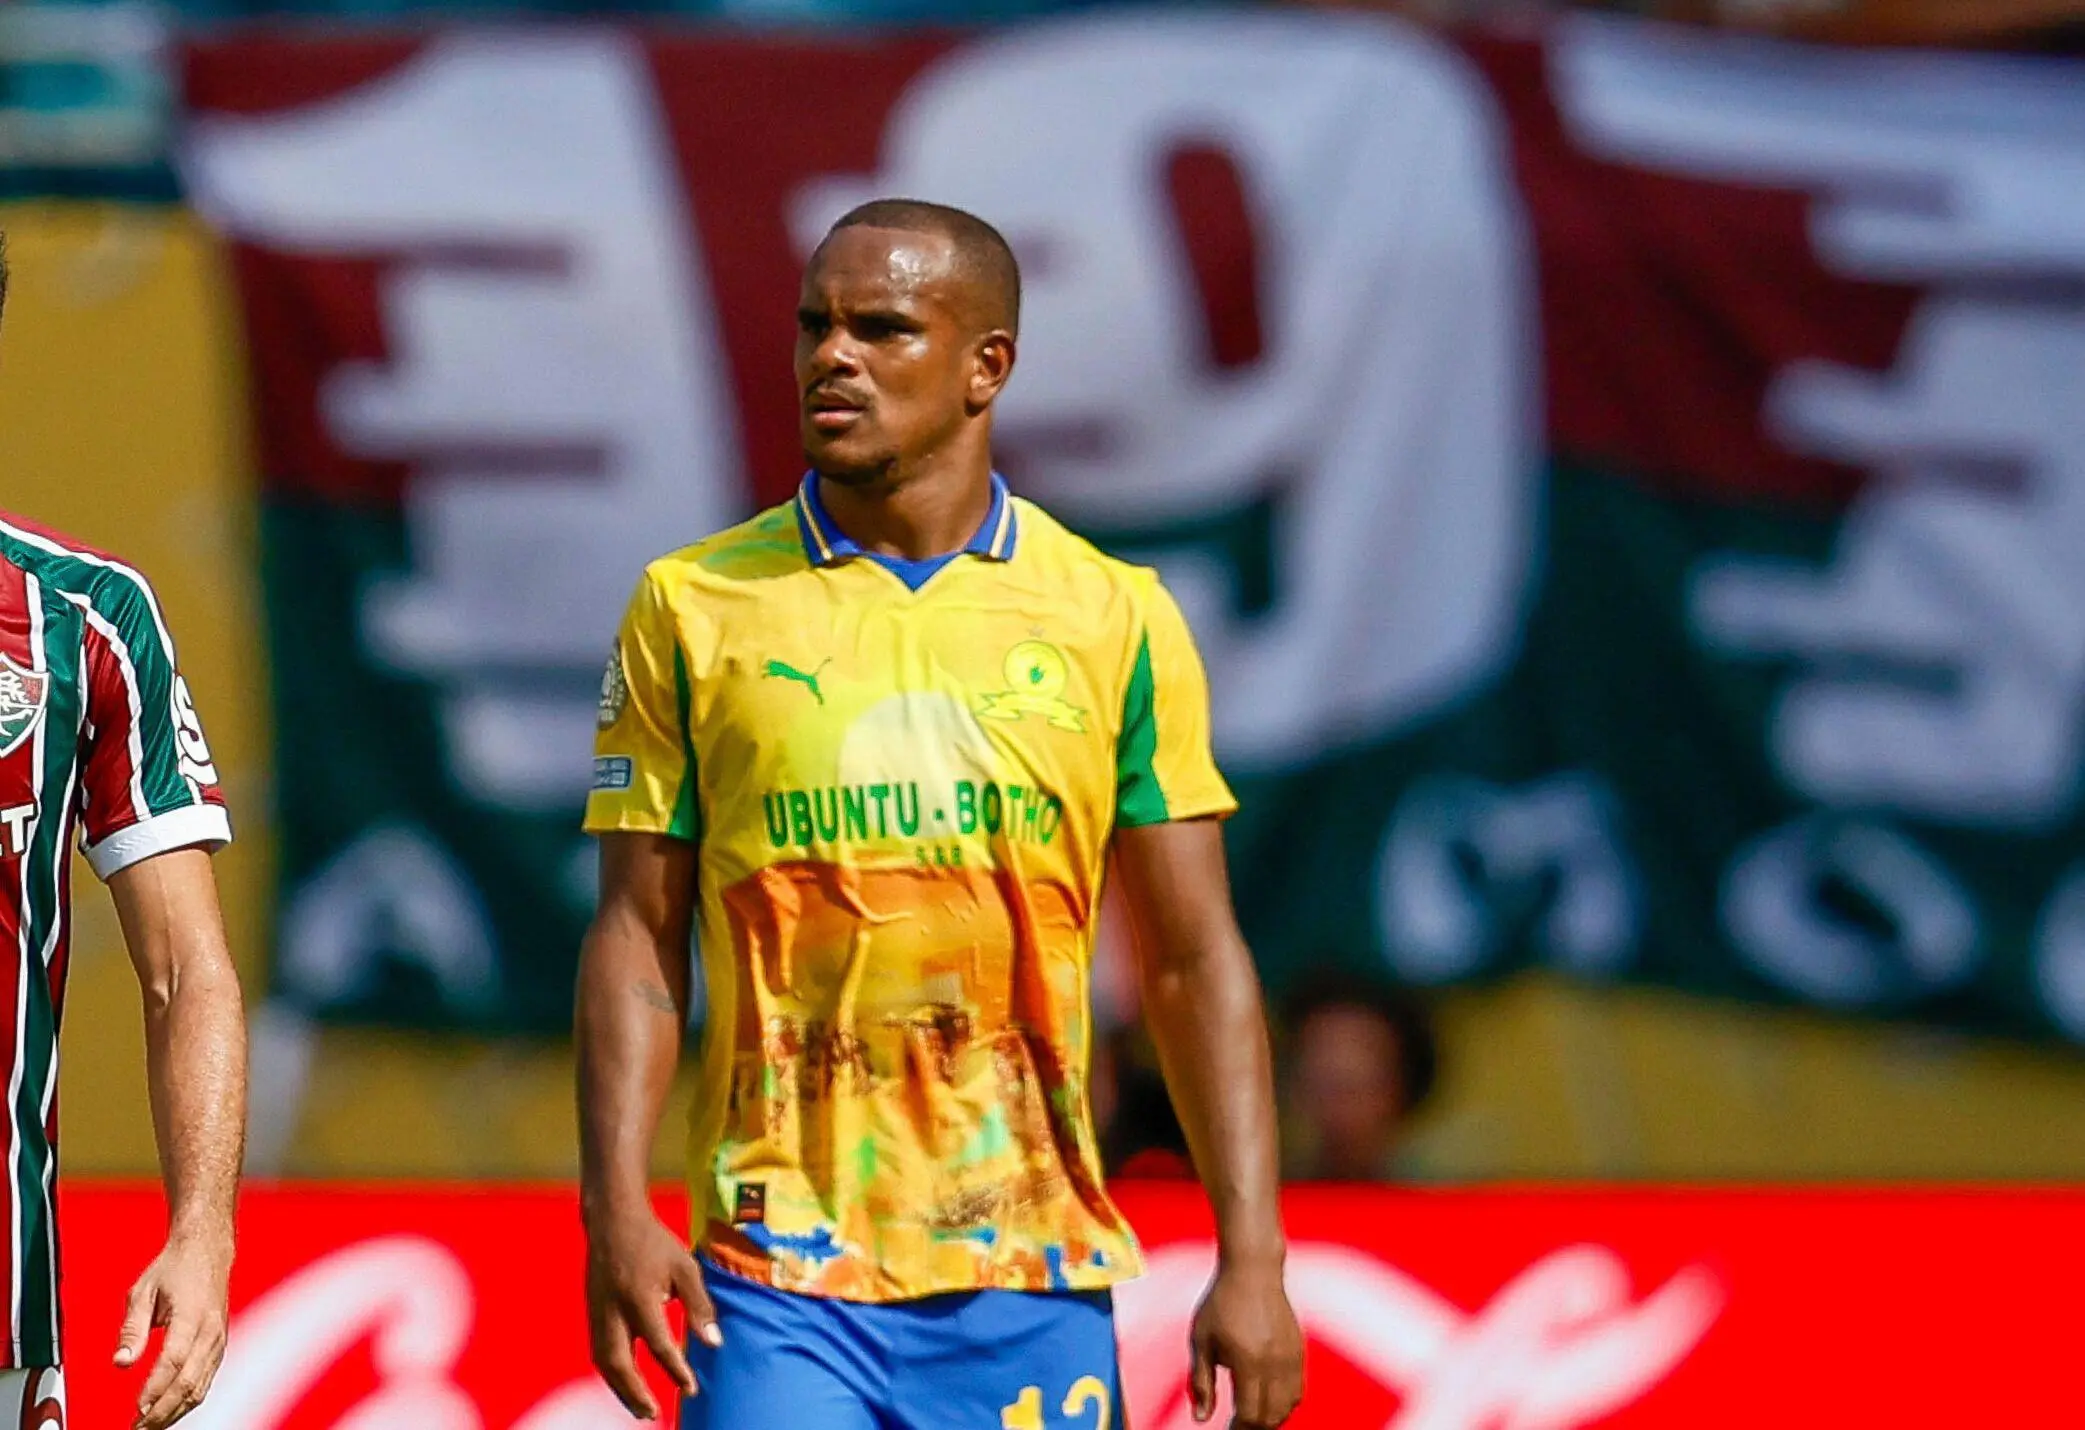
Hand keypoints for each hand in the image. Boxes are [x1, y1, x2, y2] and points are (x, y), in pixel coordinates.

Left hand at [114, 1228, 232, 1429]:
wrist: (207, 1252)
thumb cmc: (175, 1269)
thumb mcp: (142, 1293)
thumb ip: (132, 1330)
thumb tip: (121, 1363)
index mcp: (192, 1316)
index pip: (173, 1361)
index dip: (154, 1389)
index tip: (136, 1409)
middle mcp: (211, 1331)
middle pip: (189, 1382)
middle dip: (163, 1411)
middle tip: (138, 1427)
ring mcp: (219, 1340)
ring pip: (201, 1387)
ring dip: (175, 1411)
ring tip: (150, 1425)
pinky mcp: (219, 1345)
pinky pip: (206, 1380)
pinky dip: (188, 1400)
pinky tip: (170, 1409)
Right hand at [585, 1207, 719, 1419]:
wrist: (612, 1221)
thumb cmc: (654, 1243)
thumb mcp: (684, 1267)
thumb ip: (699, 1305)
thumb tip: (714, 1343)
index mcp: (639, 1296)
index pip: (657, 1342)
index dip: (675, 1369)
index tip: (690, 1388)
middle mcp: (613, 1309)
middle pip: (619, 1362)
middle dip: (635, 1392)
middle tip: (653, 1413)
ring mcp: (597, 1312)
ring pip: (604, 1361)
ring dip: (620, 1389)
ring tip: (640, 1408)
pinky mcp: (591, 1313)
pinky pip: (598, 1352)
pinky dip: (611, 1374)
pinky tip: (625, 1384)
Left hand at [1189, 1260, 1303, 1428]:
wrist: (1253, 1270)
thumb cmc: (1220, 1303)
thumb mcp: (1201, 1340)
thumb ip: (1201, 1382)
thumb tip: (1201, 1419)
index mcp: (1248, 1361)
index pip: (1250, 1415)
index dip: (1238, 1429)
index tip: (1226, 1429)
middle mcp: (1274, 1363)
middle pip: (1272, 1417)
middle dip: (1254, 1428)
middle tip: (1236, 1426)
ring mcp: (1291, 1357)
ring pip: (1288, 1406)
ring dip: (1271, 1417)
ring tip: (1250, 1415)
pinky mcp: (1298, 1350)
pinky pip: (1297, 1389)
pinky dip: (1284, 1403)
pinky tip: (1266, 1398)